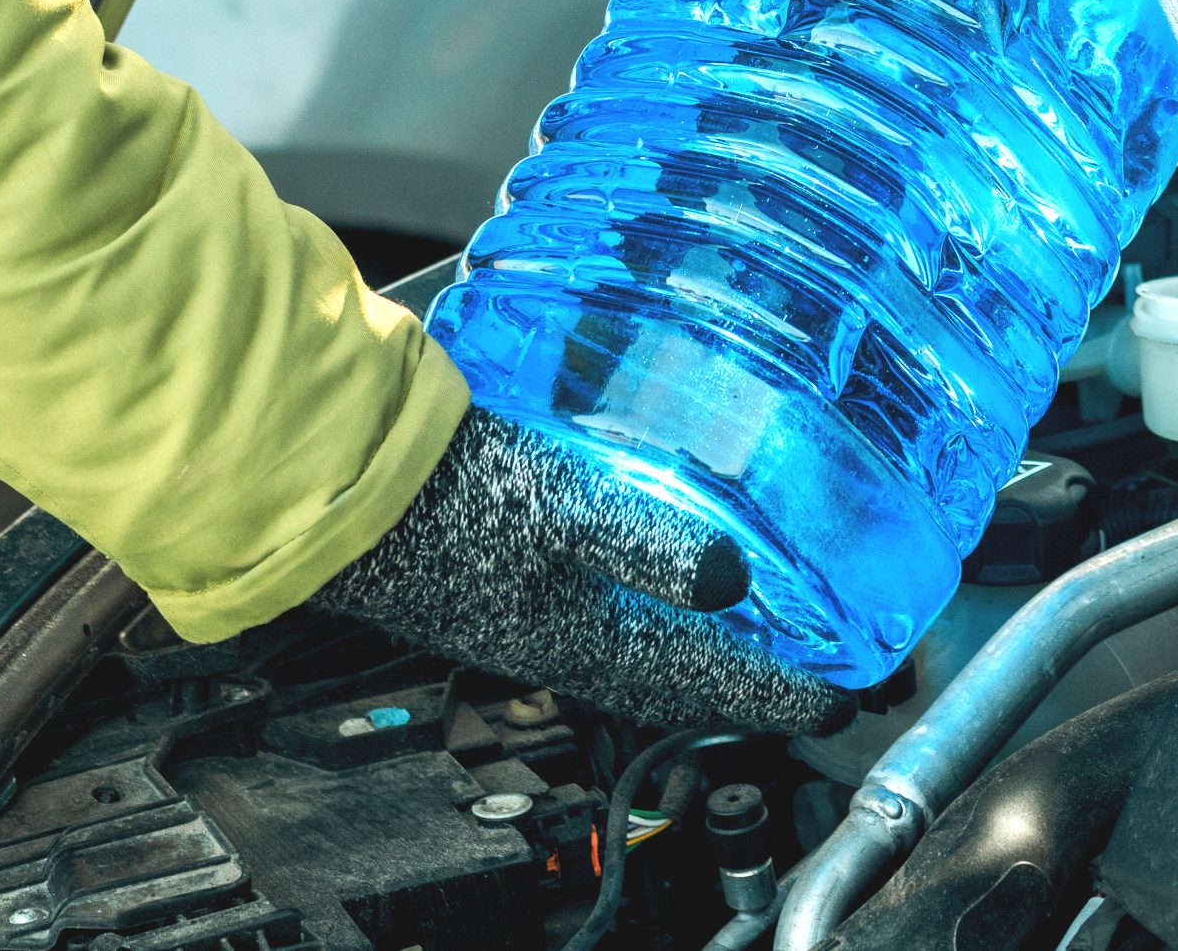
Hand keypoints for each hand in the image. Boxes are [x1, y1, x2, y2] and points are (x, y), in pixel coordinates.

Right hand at [312, 406, 846, 731]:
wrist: (331, 479)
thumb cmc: (433, 499)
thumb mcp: (557, 508)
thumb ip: (649, 540)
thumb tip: (735, 576)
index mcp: (582, 646)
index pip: (709, 685)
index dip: (783, 692)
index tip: (846, 697)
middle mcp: (563, 638)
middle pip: (685, 670)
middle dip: (757, 670)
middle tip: (823, 663)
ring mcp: (535, 604)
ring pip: (648, 637)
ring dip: (712, 634)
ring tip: (766, 615)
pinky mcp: (513, 561)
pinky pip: (609, 594)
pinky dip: (660, 587)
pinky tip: (669, 550)